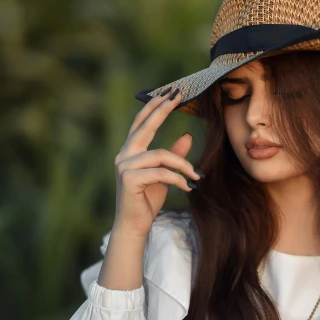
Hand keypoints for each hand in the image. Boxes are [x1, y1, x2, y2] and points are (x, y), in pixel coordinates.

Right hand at [112, 88, 201, 237]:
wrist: (134, 226)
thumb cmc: (147, 200)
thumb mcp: (164, 175)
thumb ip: (173, 156)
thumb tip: (187, 136)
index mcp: (130, 151)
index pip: (142, 123)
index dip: (155, 107)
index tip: (170, 93)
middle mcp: (124, 155)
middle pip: (145, 126)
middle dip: (162, 110)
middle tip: (178, 97)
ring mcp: (125, 166)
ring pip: (161, 155)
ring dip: (183, 165)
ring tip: (196, 176)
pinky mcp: (130, 179)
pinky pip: (161, 172)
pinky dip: (178, 179)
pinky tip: (188, 188)